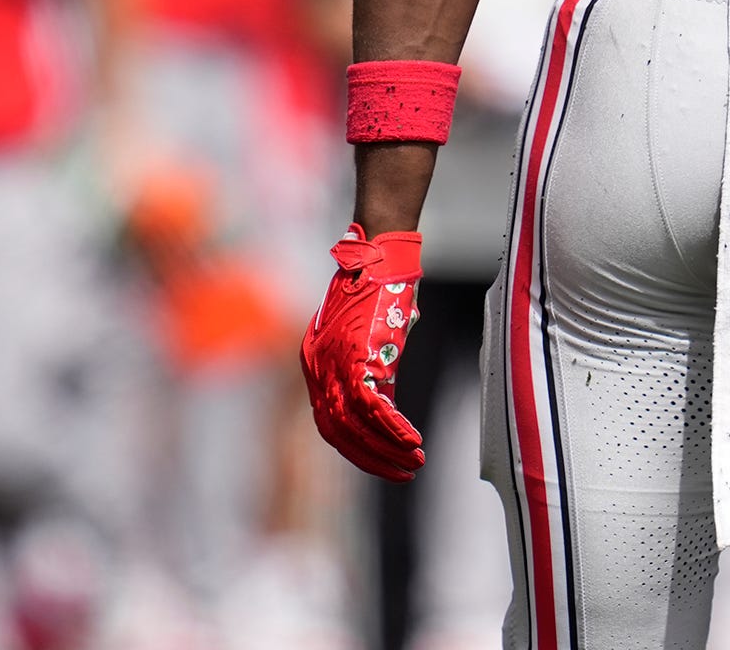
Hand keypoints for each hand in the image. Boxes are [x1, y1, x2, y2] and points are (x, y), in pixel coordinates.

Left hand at [301, 224, 424, 480]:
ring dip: (387, 449)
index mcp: (314, 366)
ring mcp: (335, 364)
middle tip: (402, 473)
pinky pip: (373, 408)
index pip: (328, 424)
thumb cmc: (375, 293)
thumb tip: (383, 406)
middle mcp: (318, 369)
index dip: (356, 449)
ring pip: (355, 426)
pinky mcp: (358, 356)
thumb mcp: (363, 338)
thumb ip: (365, 373)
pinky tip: (413, 441)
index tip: (382, 461)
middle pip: (338, 432)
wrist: (378, 256)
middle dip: (371, 458)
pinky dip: (394, 429)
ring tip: (414, 461)